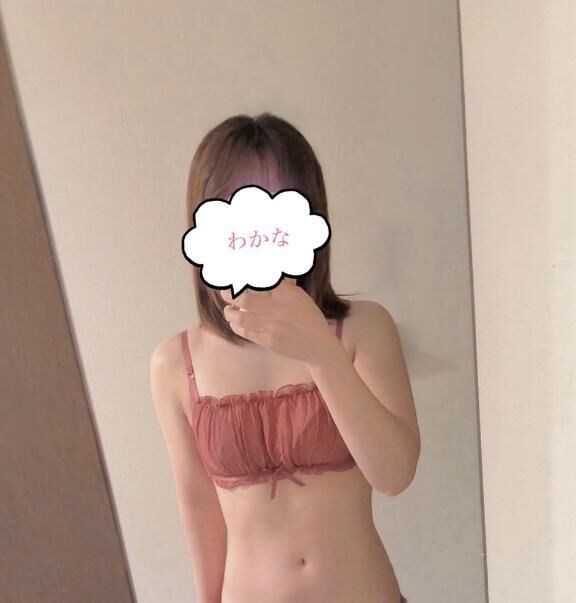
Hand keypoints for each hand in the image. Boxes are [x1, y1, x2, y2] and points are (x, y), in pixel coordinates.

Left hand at [221, 279, 338, 364]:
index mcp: (287, 294)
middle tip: (224, 293)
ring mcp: (272, 326)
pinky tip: (235, 323)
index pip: (260, 281)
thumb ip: (284, 286)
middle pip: (243, 299)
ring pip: (240, 318)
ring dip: (229, 313)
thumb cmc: (309, 317)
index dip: (244, 278)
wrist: (318, 345)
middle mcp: (278, 308)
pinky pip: (246, 332)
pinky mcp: (268, 341)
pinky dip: (237, 326)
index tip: (234, 277)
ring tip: (228, 310)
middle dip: (229, 295)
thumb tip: (271, 274)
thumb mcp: (300, 297)